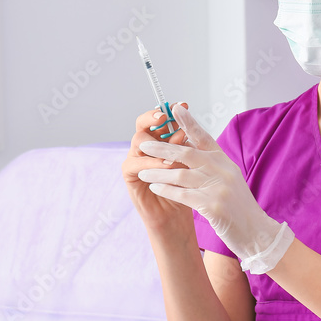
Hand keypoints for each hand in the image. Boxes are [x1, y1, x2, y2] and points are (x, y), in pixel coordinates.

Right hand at [121, 102, 194, 234]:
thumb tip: (188, 128)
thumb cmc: (185, 188)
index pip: (161, 118)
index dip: (171, 110)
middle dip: (154, 118)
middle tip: (165, 117)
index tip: (184, 105)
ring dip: (156, 143)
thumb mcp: (190, 164)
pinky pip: (135, 164)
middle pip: (143, 123)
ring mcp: (136, 159)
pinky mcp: (130, 175)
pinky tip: (165, 166)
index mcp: (161, 139)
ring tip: (173, 148)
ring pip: (138, 141)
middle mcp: (146, 146)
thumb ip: (187, 146)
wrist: (177, 214)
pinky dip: (151, 164)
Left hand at [136, 105, 294, 273]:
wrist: (256, 232)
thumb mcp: (229, 179)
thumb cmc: (239, 207)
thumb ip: (211, 165)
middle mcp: (224, 170)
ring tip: (142, 172)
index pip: (204, 137)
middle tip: (142, 144)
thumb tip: (187, 150)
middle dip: (162, 148)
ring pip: (181, 175)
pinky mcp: (214, 206)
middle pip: (187, 153)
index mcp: (225, 161)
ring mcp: (220, 187)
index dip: (188, 122)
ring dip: (158, 173)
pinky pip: (183, 194)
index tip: (174, 108)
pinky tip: (154, 188)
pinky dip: (167, 190)